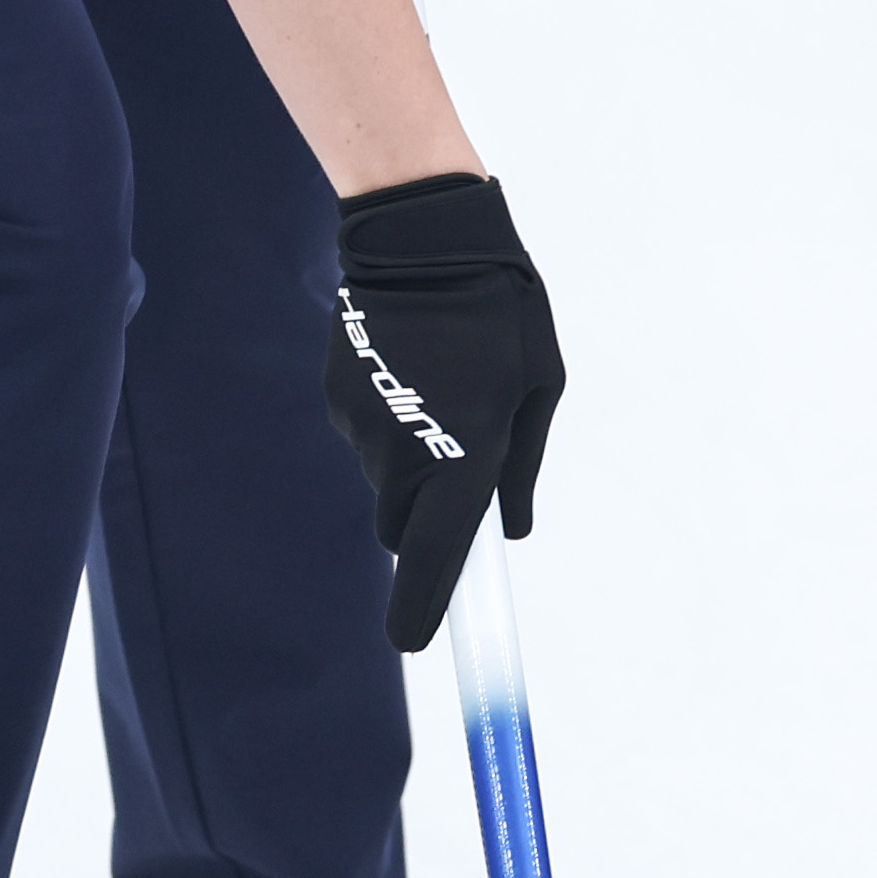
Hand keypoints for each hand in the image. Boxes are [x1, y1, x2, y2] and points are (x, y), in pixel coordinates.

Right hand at [324, 171, 557, 648]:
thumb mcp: (539, 386)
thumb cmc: (502, 312)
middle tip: (459, 460)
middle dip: (425, 520)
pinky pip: (366, 437)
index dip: (420, 610)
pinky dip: (388, 422)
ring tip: (440, 388)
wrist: (423, 234)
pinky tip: (410, 367)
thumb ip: (521, 465)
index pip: (432, 561)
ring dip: (411, 460)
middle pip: (402, 530)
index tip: (414, 643)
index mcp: (466, 458)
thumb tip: (512, 531)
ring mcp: (364, 429)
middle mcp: (408, 456)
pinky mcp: (337, 400)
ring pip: (385, 480)